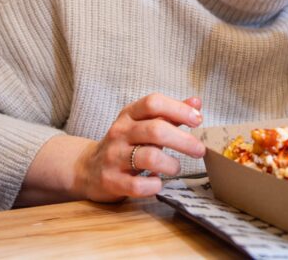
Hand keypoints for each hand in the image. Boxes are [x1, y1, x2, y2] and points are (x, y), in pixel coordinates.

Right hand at [75, 94, 204, 201]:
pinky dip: (154, 185)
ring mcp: (113, 157)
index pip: (153, 103)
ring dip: (171, 164)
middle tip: (199, 150)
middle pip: (156, 131)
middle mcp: (119, 132)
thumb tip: (197, 102)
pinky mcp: (111, 181)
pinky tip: (158, 182)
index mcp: (129, 115)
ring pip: (149, 157)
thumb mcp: (143, 123)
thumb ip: (170, 114)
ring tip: (176, 167)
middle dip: (183, 141)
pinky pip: (138, 185)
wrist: (88, 169)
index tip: (197, 119)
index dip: (178, 109)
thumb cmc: (126, 143)